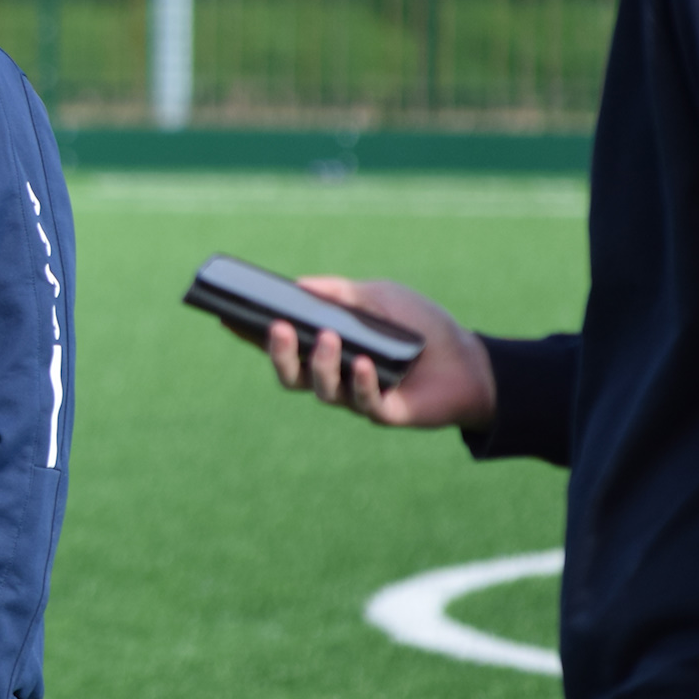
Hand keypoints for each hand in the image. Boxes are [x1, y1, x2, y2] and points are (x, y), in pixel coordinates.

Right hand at [258, 277, 495, 431]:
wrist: (471, 360)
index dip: (253, 335)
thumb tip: (297, 284)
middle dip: (279, 353)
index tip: (227, 316)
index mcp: (327, 349)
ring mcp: (356, 398)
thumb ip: (341, 292)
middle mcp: (334, 377)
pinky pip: (363, 403)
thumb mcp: (379, 296)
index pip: (283, 344)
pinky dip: (360, 382)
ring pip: (321, 390)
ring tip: (327, 338)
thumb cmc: (422, 326)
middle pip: (291, 375)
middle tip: (278, 327)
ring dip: (320, 364)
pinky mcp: (384, 413)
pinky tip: (364, 363)